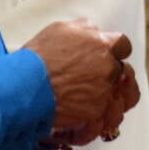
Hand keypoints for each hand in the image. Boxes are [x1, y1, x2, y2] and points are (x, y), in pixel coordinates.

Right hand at [23, 19, 136, 142]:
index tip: (107, 56)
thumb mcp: (60, 29)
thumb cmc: (38, 57)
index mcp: (102, 44)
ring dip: (111, 99)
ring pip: (121, 99)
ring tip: (95, 102)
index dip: (115, 52)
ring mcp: (104, 91)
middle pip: (122, 71)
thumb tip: (95, 30)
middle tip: (93, 79)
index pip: (123, 46)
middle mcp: (108, 67)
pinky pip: (105, 119)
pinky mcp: (95, 112)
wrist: (25, 86)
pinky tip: (85, 118)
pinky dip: (97, 120)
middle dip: (110, 75)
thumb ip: (84, 29)